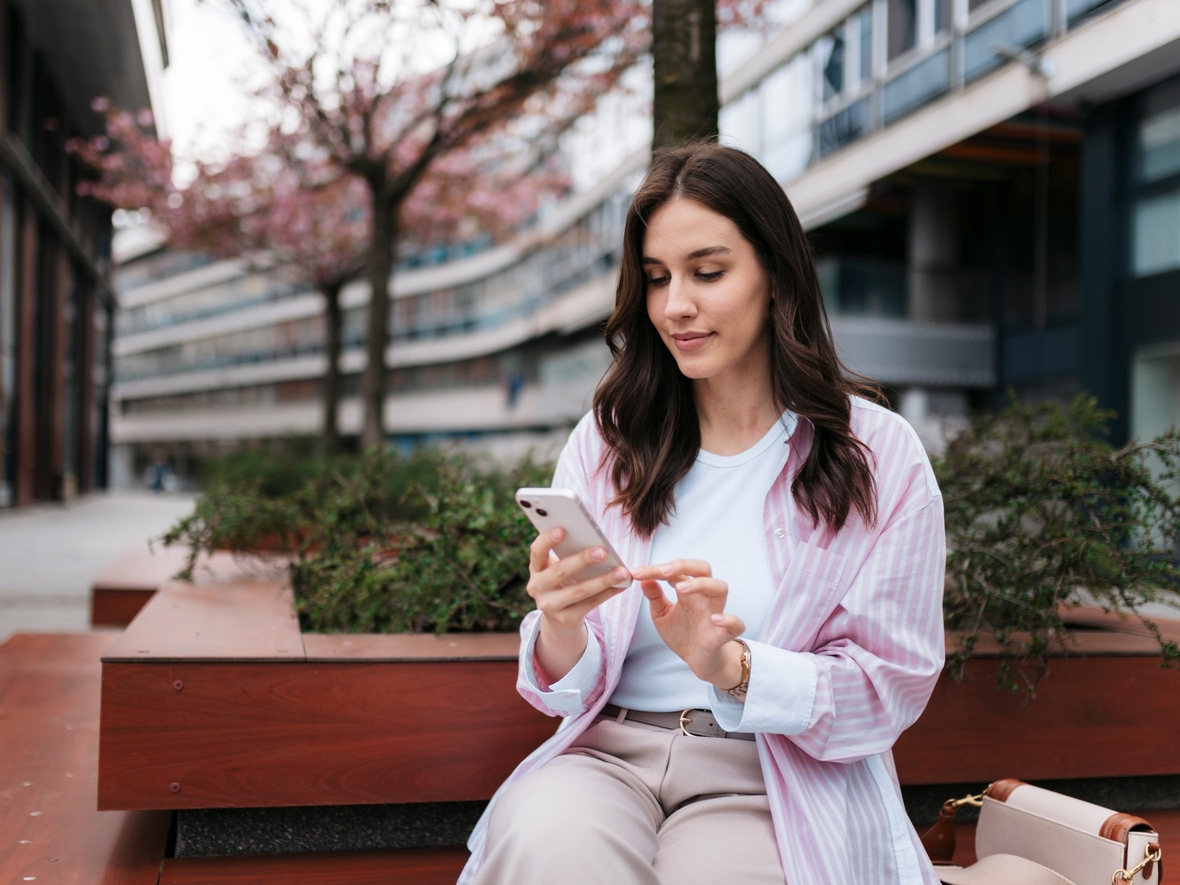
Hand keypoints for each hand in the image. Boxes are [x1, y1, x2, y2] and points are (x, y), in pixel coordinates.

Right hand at [527, 527, 630, 681]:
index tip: (563, 529)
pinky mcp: (565, 619)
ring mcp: (549, 606)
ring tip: (622, 572)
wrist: (559, 618)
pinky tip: (622, 585)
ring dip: (603, 580)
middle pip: (560, 571)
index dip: (548, 540)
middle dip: (582, 560)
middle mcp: (537, 587)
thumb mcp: (558, 568)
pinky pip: (590, 604)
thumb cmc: (563, 582)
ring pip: (579, 591)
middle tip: (603, 551)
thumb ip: (568, 554)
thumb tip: (597, 541)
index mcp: (536, 568)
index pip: (537, 551)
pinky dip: (608, 593)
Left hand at [630, 559, 745, 689]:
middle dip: (684, 565)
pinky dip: (728, 619)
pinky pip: (736, 623)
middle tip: (663, 571)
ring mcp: (716, 613)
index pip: (675, 572)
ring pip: (720, 587)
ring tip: (681, 589)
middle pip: (703, 569)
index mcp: (688, 591)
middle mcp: (703, 597)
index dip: (655, 569)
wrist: (699, 661)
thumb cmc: (682, 634)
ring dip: (702, 584)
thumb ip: (655, 597)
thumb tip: (643, 579)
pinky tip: (714, 620)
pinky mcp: (724, 634)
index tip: (635, 573)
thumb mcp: (662, 615)